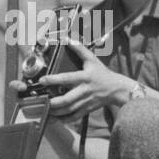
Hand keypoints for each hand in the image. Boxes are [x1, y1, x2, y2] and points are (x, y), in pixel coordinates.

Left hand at [15, 40, 133, 124]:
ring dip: (56, 113)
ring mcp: (85, 102)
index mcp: (84, 78)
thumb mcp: (92, 60)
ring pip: (69, 110)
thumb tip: (69, 39)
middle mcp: (84, 91)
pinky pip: (74, 117)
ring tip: (45, 111)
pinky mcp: (87, 110)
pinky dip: (64, 119)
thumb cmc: (103, 74)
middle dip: (53, 103)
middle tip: (42, 102)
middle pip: (67, 99)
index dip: (54, 80)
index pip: (67, 78)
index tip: (43, 80)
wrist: (117, 89)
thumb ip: (80, 50)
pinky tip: (55, 119)